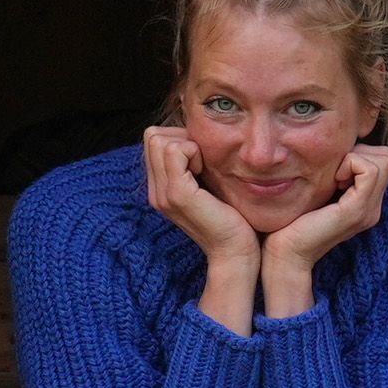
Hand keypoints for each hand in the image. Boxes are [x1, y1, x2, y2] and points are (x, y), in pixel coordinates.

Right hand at [144, 129, 259, 328]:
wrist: (235, 251)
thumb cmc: (231, 217)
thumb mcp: (207, 185)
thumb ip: (195, 165)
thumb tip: (196, 136)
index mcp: (161, 189)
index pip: (153, 140)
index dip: (179, 139)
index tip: (201, 158)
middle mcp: (156, 191)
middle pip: (152, 136)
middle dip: (181, 138)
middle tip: (203, 160)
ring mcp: (163, 194)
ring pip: (159, 140)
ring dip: (187, 144)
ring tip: (204, 166)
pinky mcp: (178, 195)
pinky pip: (174, 151)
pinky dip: (193, 151)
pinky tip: (206, 170)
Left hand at [259, 144, 387, 316]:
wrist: (287, 253)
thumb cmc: (293, 222)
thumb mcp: (320, 192)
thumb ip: (334, 175)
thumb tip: (338, 148)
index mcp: (366, 204)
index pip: (383, 160)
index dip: (359, 155)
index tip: (334, 172)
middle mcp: (373, 208)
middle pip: (387, 157)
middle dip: (360, 154)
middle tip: (335, 174)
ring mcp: (368, 210)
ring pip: (383, 160)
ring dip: (355, 159)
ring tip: (334, 179)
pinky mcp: (357, 210)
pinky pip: (368, 170)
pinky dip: (350, 164)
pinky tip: (333, 182)